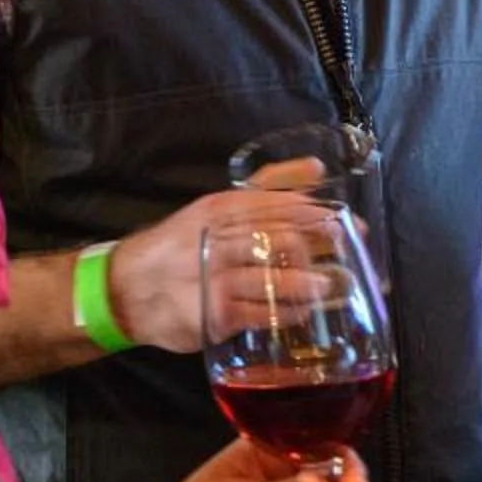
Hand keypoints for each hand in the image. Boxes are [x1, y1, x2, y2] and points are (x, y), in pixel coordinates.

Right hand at [107, 185, 336, 352]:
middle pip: (279, 237)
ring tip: (334, 285)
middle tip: (354, 256)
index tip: (351, 223)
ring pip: (270, 276)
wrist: (128, 289)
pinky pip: (259, 312)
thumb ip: (269, 187)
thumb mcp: (220, 208)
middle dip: (321, 247)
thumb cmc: (185, 246)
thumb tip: (317, 168)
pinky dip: (286, 312)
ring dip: (308, 282)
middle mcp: (217, 239)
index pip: (277, 204)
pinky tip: (305, 312)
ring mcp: (214, 277)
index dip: (317, 214)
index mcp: (222, 209)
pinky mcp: (213, 313)